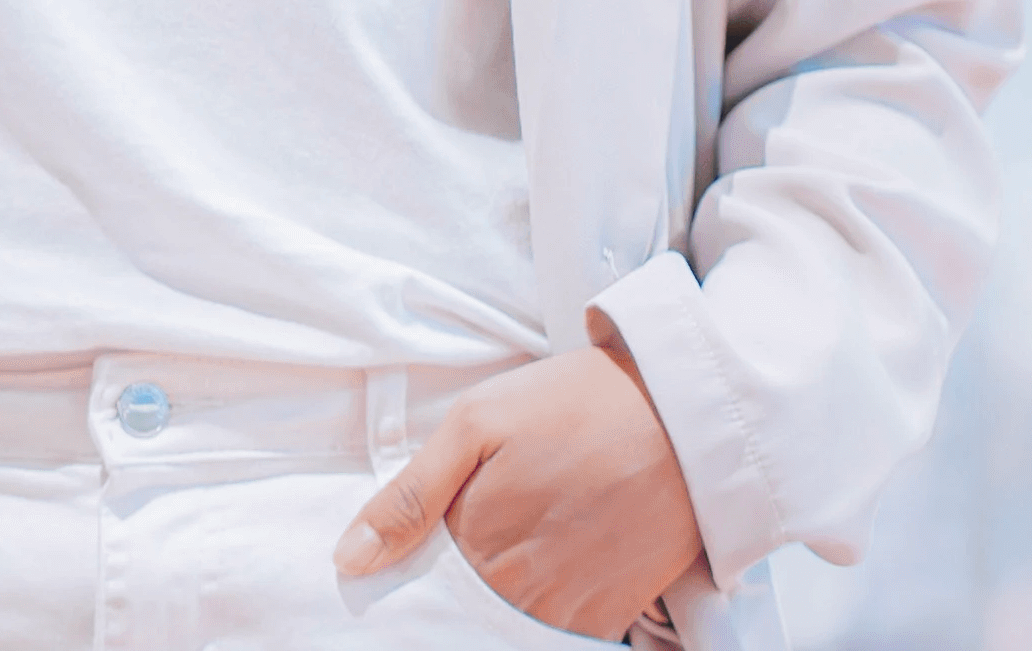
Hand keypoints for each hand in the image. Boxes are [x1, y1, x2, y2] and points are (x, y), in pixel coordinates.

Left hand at [334, 343, 701, 639]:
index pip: (425, 587)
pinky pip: (565, 637)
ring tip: (523, 541)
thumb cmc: (574, 404)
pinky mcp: (613, 617)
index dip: (417, 568)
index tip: (427, 546)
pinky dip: (550, 614)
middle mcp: (522, 593)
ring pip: (513, 627)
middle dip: (463, 587)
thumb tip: (349, 560)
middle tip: (490, 529)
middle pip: (469, 613)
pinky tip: (553, 568)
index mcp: (479, 544)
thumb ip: (410, 495)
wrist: (681, 415)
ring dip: (506, 599)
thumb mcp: (478, 422)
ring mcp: (571, 613)